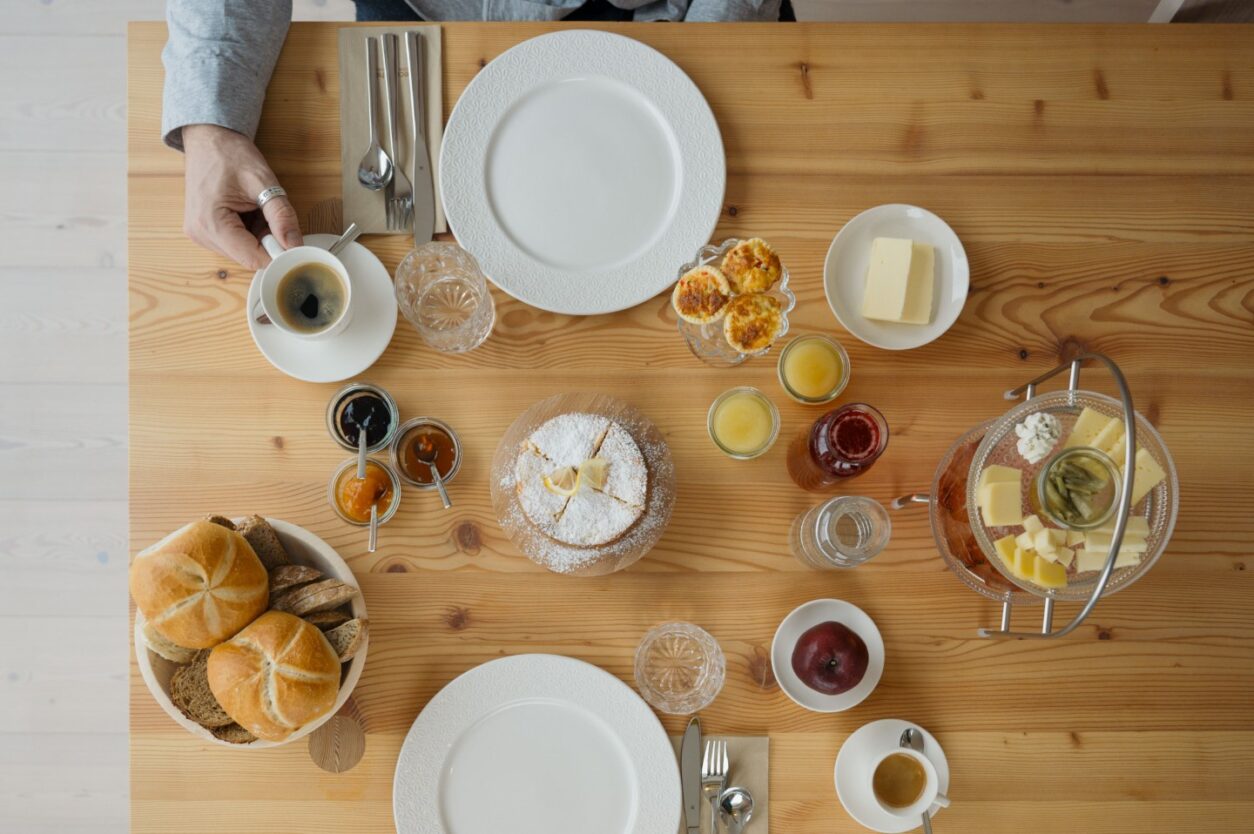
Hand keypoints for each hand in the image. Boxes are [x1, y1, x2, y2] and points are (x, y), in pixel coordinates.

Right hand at [181, 124, 302, 269]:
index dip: (278, 255)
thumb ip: (282, 216)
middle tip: (272, 214)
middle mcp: (200, 234)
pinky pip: (235, 243)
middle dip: (269, 242)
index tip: (294, 243)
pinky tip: (247, 211)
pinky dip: (249, 232)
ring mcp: (200, 234)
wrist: (208, 138)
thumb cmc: (230, 153)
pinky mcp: (204, 231)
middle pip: (248, 257)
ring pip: (243, 251)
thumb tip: (296, 245)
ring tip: (256, 207)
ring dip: (259, 236)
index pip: (253, 258)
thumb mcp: (263, 183)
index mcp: (210, 223)